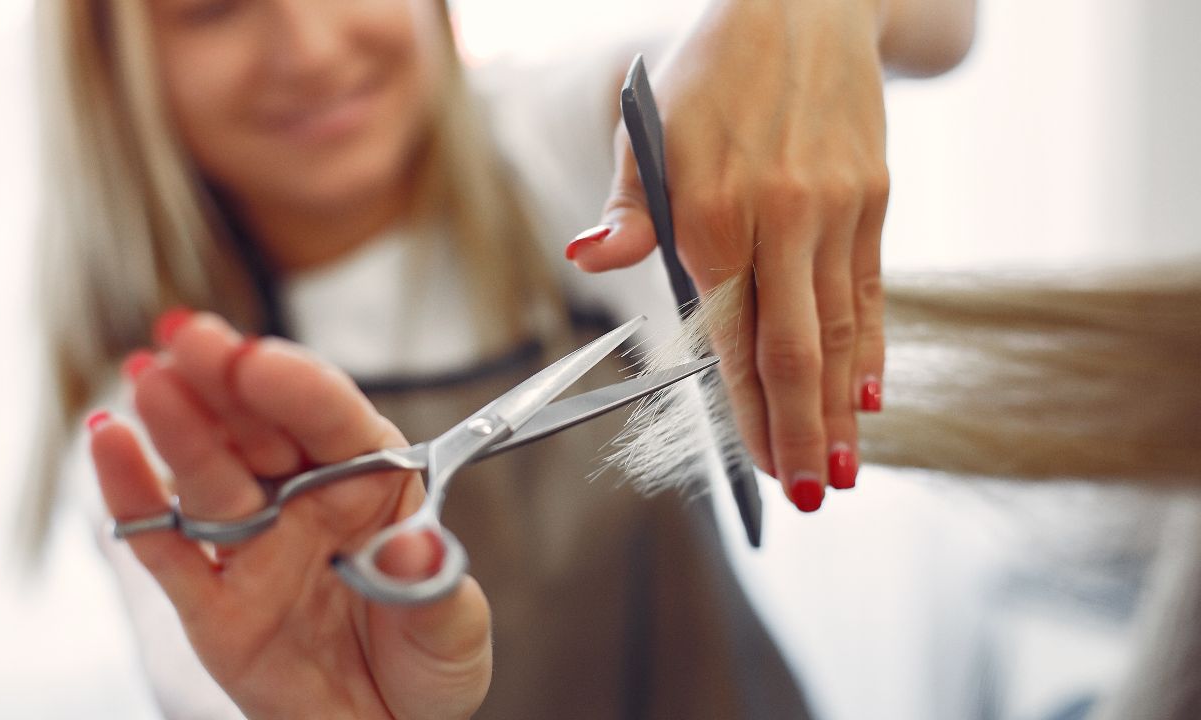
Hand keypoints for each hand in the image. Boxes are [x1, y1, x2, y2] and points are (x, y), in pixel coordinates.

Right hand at [89, 312, 490, 719]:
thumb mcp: (454, 628)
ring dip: (178, 426)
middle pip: (259, 426)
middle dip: (225, 377)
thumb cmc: (428, 662)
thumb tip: (413, 547)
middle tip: (187, 335)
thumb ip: (433, 584)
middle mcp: (306, 499)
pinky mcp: (210, 601)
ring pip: (208, 474)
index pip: (332, 418)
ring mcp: (254, 545)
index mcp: (372, 481)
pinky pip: (167, 547)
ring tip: (149, 379)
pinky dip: (135, 499)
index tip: (259, 360)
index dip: (295, 385)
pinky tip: (109, 445)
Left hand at [571, 0, 889, 509]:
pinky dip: (872, 347)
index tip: (758, 468)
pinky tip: (873, 395)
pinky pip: (872, 289)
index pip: (729, 336)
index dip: (747, 410)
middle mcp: (782, 216)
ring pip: (840, 328)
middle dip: (800, 430)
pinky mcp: (874, 199)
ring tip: (844, 469)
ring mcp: (838, 209)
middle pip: (793, 347)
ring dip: (842, 407)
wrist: (807, 5)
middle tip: (808, 493)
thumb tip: (592, 257)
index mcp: (712, 209)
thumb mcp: (648, 126)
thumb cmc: (709, 73)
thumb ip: (629, 207)